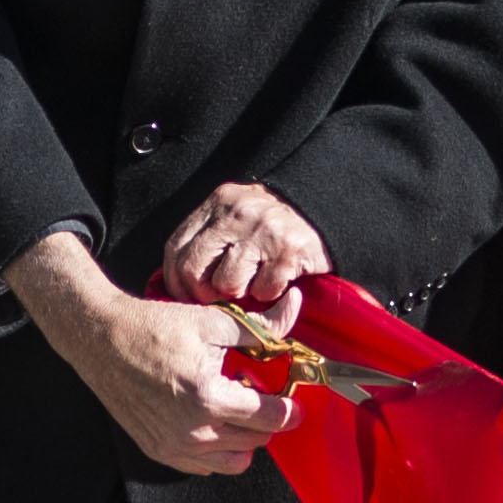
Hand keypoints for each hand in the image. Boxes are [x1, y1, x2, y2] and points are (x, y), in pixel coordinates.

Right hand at [9, 232, 296, 474]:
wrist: (102, 339)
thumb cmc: (154, 326)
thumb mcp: (213, 322)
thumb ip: (261, 328)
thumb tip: (295, 312)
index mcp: (208, 398)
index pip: (268, 418)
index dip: (289, 409)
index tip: (295, 402)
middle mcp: (191, 431)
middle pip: (254, 442)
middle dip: (266, 421)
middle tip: (263, 395)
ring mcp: (172, 446)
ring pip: (232, 463)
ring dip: (244, 440)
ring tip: (236, 408)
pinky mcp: (157, 451)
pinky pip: (203, 466)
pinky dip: (217, 449)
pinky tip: (212, 418)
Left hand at [157, 181, 331, 308]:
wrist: (327, 208)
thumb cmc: (273, 221)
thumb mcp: (235, 216)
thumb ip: (208, 238)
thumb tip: (176, 280)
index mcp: (218, 203)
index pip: (176, 249)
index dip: (175, 281)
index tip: (185, 295)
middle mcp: (237, 214)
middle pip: (195, 271)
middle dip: (203, 294)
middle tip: (219, 299)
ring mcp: (263, 232)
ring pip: (228, 285)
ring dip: (240, 294)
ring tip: (254, 283)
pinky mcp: (289, 251)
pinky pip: (263, 291)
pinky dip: (269, 294)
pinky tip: (277, 281)